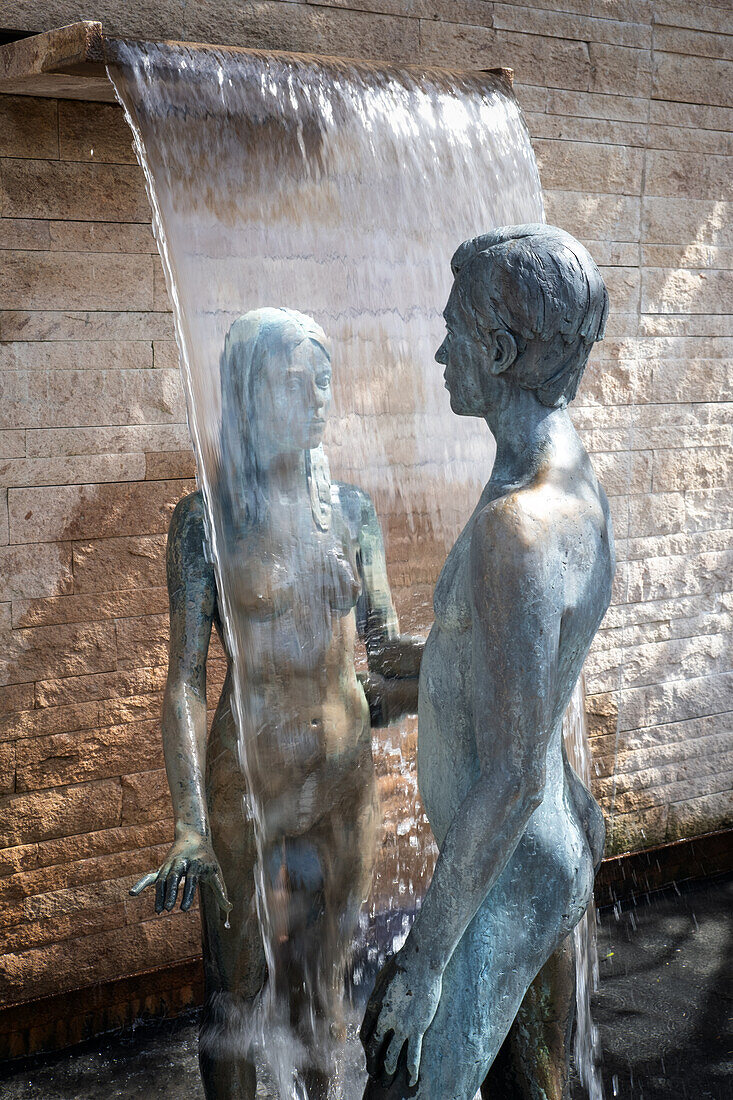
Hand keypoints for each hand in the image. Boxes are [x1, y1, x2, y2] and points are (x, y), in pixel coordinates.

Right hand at [130, 828, 230, 915]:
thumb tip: (229, 909)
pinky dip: (141, 884)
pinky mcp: (162, 868)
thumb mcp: (215, 872)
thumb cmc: (207, 859)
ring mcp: (170, 864)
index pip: (191, 880)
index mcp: (196, 863)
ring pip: (162, 879)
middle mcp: (181, 862)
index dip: (187, 894)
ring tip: (159, 910)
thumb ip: (221, 891)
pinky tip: (132, 893)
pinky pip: (151, 876)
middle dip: (171, 893)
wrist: (194, 836)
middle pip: (174, 877)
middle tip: (168, 909)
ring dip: (159, 894)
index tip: (184, 909)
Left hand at [361, 943, 441, 1086]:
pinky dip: (411, 1070)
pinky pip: (412, 1054)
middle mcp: (384, 1019)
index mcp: (374, 1006)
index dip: (367, 1046)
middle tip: (374, 1075)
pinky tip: (410, 1080)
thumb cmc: (404, 962)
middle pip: (374, 1048)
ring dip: (387, 1071)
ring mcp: (400, 1026)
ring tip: (387, 1082)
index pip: (365, 1034)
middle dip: (373, 1064)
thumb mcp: (384, 976)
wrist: (420, 962)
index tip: (370, 1053)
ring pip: (390, 1056)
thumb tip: (381, 991)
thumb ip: (381, 988)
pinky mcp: (416, 1028)